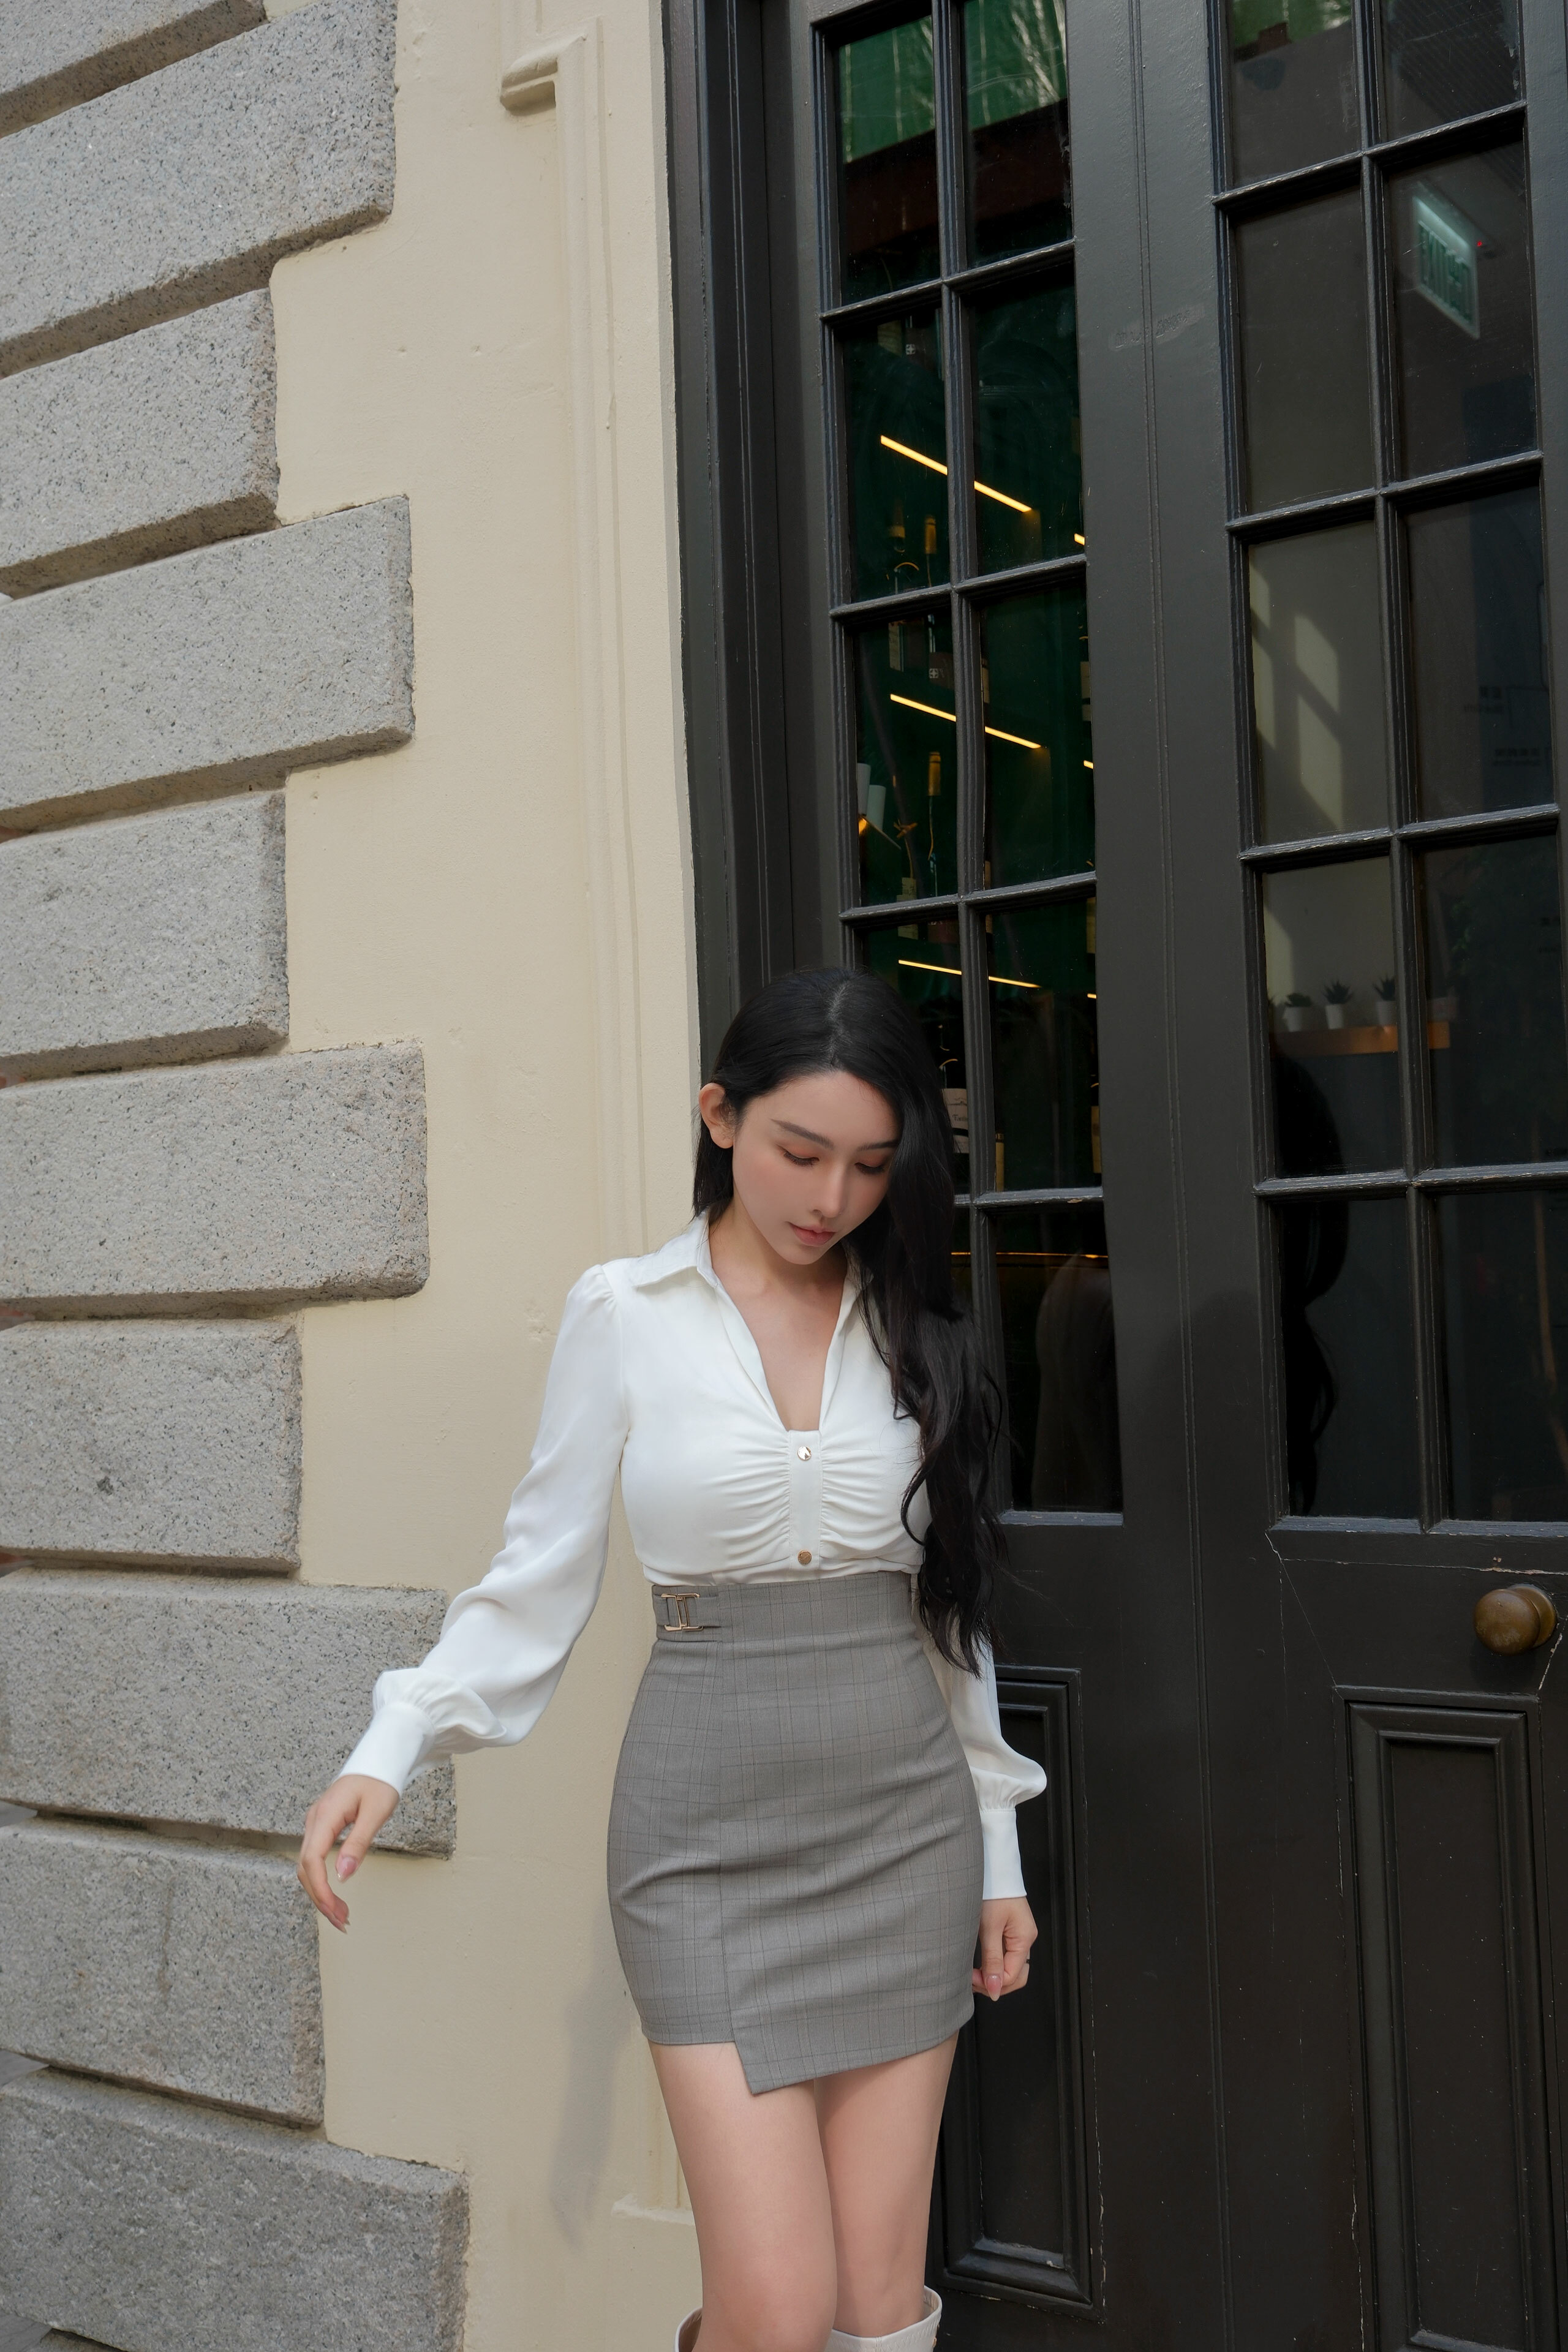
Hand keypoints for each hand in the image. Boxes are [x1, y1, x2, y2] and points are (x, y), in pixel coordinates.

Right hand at [296, 1774, 399, 1931]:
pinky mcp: (322, 1828)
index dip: (320, 1889)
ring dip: (320, 1893)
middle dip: (320, 1898)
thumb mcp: (376, 1812)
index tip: (335, 1910)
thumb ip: (358, 1843)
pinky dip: (322, 1881)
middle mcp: (314, 1820)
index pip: (312, 1859)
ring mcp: (316, 1824)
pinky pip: (314, 1859)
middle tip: (342, 1921)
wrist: (377, 1761)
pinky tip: (334, 1895)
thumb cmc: (379, 1782)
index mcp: (325, 1815)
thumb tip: (343, 1875)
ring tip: (341, 1915)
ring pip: (308, 1866)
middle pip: (306, 1868)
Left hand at [973, 1896, 1035, 2001]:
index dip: (992, 1983)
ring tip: (973, 1973)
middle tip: (972, 1979)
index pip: (1013, 1976)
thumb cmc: (992, 1891)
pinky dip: (994, 1964)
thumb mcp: (989, 1927)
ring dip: (993, 1975)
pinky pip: (1007, 1957)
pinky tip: (980, 1964)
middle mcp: (1026, 1939)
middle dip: (994, 1983)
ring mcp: (1020, 1936)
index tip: (971, 1978)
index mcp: (1025, 1938)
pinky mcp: (1012, 1932)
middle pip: (1016, 1976)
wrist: (993, 1867)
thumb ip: (992, 1959)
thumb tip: (994, 1989)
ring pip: (1011, 1968)